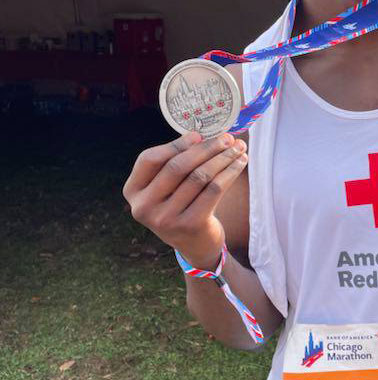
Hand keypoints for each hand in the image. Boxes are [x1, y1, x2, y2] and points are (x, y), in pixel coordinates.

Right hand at [122, 131, 247, 268]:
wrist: (195, 244)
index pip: (149, 159)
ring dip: (223, 158)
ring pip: (200, 176)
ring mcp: (166, 218)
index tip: (199, 135)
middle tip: (227, 138)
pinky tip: (240, 163)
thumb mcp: (168, 187)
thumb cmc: (182, 205)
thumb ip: (176, 162)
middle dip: (206, 148)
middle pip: (178, 166)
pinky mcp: (190, 224)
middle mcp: (144, 207)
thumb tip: (203, 136)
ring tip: (238, 147)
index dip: (175, 144)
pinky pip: (214, 190)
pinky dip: (230, 172)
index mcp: (133, 191)